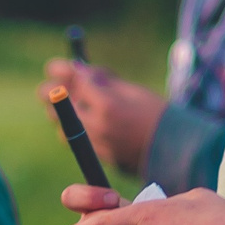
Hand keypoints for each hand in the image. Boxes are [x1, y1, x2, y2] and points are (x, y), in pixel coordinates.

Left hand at [41, 61, 165, 175]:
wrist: (176, 149)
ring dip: (64, 115)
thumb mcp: (132, 90)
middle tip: (49, 87)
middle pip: (60, 106)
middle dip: (51, 93)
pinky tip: (84, 123)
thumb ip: (103, 81)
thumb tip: (79, 69)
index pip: (75, 82)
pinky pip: (78, 143)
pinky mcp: (98, 158)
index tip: (56, 67)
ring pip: (64, 128)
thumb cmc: (157, 114)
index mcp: (107, 104)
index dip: (62, 71)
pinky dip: (76, 131)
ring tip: (70, 106)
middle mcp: (98, 126)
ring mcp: (96, 145)